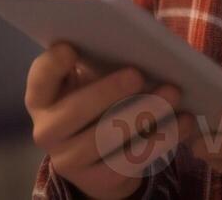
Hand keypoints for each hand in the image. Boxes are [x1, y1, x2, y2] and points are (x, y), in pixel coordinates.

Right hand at [25, 43, 195, 199]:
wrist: (98, 161)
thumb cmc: (95, 104)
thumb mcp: (88, 82)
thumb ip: (96, 62)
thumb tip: (133, 40)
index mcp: (41, 99)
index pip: (39, 79)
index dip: (52, 64)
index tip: (71, 48)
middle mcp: (47, 131)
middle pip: (74, 111)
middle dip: (108, 91)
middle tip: (138, 74)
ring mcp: (70, 160)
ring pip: (107, 137)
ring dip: (143, 113)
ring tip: (172, 93)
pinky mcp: (98, 180)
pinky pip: (131, 159)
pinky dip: (161, 138)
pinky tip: (182, 122)